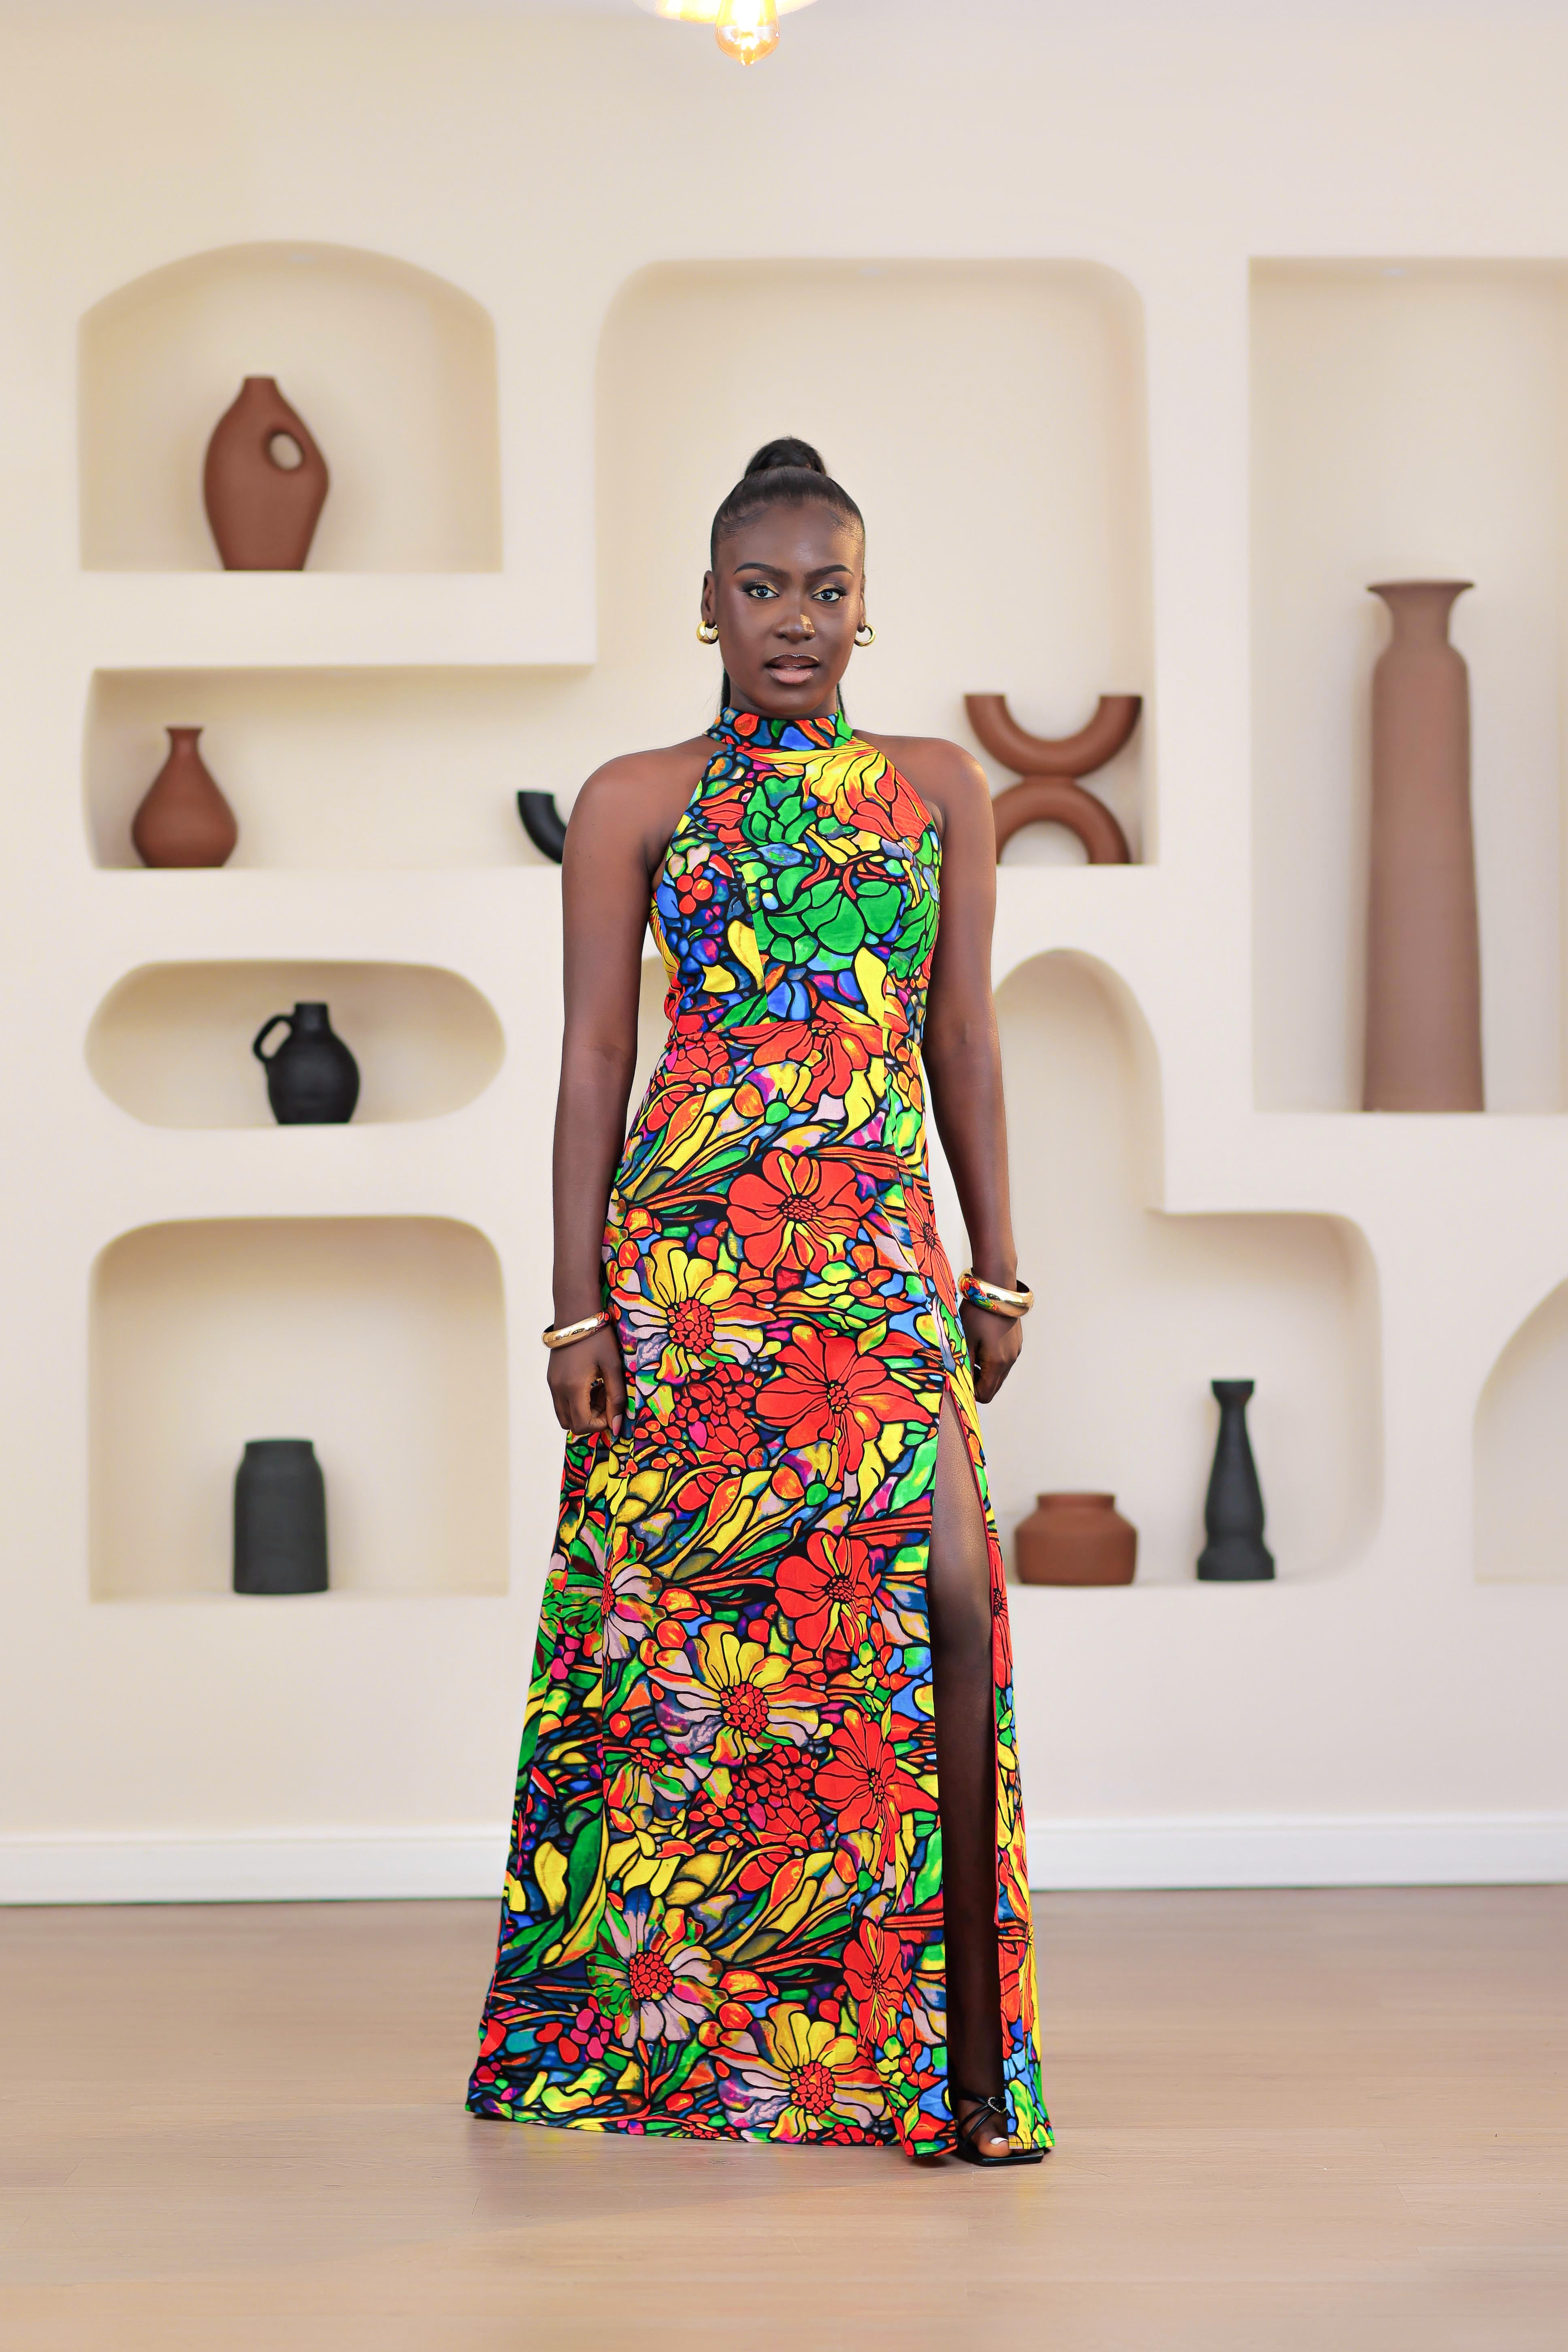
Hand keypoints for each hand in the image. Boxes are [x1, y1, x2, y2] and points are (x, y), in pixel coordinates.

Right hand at [548, 1322, 627, 1438]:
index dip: (600, 1424)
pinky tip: (591, 1382)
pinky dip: (576, 1401)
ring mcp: (552, 1384)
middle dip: (591, 1419)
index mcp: (572, 1388)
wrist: (576, 1313)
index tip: (613, 1407)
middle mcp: (558, 1389)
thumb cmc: (598, 1337)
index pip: (582, 1425)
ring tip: (599, 1389)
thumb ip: (616, 1398)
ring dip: (583, 1411)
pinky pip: (562, 1401)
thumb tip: (617, 1426)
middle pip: (571, 1424)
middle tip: (607, 1398)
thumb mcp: (613, 1366)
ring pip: (565, 1414)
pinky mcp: (552, 1378)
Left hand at [961, 1300, 1022, 1403]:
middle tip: (962, 1367)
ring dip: (985, 1371)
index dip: (971, 1393)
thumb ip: (964, 1365)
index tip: (959, 1380)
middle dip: (978, 1383)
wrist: (996, 1288)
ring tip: (970, 1352)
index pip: (986, 1394)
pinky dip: (992, 1360)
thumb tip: (960, 1385)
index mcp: (998, 1363)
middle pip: (994, 1386)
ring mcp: (1016, 1351)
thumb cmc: (977, 1313)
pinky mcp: (1017, 1342)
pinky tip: (981, 1343)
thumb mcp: (965, 1340)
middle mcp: (1010, 1360)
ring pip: (999, 1374)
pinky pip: (1004, 1360)